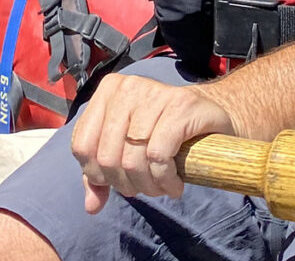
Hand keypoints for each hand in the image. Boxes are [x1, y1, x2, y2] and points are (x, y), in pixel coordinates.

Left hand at [68, 74, 236, 213]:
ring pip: (132, 159)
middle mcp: (128, 87)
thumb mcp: (127, 150)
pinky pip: (159, 156)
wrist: (212, 118)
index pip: (82, 145)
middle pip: (107, 156)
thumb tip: (91, 206)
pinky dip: (165, 180)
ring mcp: (155, 93)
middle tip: (145, 189)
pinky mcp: (181, 106)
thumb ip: (103, 174)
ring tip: (161, 188)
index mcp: (108, 91)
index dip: (97, 175)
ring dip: (148, 186)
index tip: (118, 182)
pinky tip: (174, 184)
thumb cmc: (165, 134)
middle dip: (126, 184)